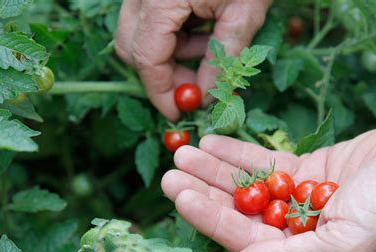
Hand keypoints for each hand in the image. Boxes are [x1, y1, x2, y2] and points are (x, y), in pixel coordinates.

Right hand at [115, 0, 270, 120]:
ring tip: (208, 55)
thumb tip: (206, 98)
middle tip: (195, 88)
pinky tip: (202, 34)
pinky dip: (173, 36)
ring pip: (140, 35)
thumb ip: (221, 61)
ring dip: (170, 56)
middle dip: (162, 75)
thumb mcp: (243, 13)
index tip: (179, 114)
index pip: (147, 58)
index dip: (161, 92)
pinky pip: (150, 20)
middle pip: (133, 47)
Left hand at [161, 122, 375, 251]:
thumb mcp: (344, 245)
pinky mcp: (305, 172)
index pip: (244, 238)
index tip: (179, 194)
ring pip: (247, 184)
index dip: (209, 217)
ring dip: (215, 168)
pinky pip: (266, 162)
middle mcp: (294, 231)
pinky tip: (214, 142)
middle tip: (172, 171)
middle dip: (204, 190)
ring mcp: (297, 199)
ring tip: (185, 151)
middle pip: (238, 210)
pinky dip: (240, 153)